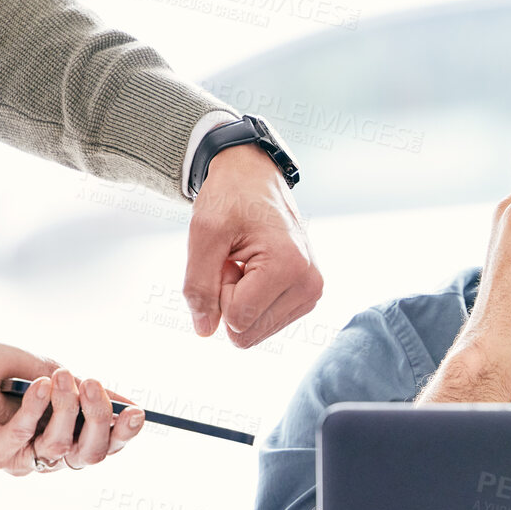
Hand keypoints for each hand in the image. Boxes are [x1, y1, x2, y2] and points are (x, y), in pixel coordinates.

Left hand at [0, 337, 145, 474]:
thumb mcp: (44, 368)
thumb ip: (78, 385)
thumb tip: (120, 399)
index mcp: (64, 433)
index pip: (105, 445)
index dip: (124, 434)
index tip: (136, 412)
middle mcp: (45, 451)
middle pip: (90, 455)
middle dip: (97, 419)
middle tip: (90, 385)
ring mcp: (19, 457)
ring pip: (60, 447)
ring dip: (66, 409)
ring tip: (59, 376)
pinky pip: (23, 439)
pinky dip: (35, 410)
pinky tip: (39, 385)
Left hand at [185, 145, 324, 348]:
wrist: (255, 178)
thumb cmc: (231, 198)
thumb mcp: (204, 234)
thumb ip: (199, 286)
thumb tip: (205, 331)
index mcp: (289, 266)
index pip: (236, 318)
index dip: (218, 289)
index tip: (227, 255)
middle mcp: (310, 284)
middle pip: (247, 330)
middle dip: (229, 298)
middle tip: (234, 260)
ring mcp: (312, 292)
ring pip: (255, 331)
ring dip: (239, 299)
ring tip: (244, 262)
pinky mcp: (307, 296)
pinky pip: (265, 323)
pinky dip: (251, 300)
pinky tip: (255, 270)